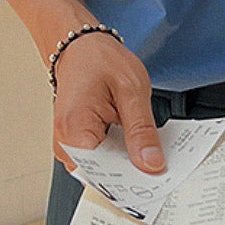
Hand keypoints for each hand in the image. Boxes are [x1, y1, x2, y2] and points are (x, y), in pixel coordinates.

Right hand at [52, 31, 165, 174]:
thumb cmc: (99, 59)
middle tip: (159, 162)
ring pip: (104, 169)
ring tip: (147, 148)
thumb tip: (151, 163)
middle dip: (132, 171)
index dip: (134, 178)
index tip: (157, 177)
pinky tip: (134, 143)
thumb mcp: (132, 90)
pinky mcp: (76, 143)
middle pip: (104, 175)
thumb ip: (142, 130)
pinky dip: (119, 153)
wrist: (79, 46)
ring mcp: (68, 145)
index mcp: (75, 129)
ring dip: (126, 162)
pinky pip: (100, 158)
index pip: (106, 174)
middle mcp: (65, 142)